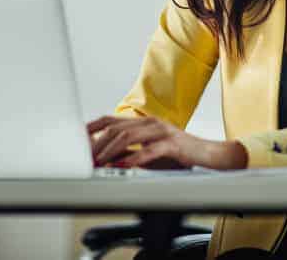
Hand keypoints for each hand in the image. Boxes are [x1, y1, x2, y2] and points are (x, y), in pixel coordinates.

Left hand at [87, 116, 247, 169]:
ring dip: (110, 151)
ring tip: (99, 163)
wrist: (210, 157)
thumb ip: (129, 152)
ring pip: (129, 136)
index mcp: (143, 122)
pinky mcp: (173, 144)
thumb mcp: (149, 153)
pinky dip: (134, 159)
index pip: (110, 120)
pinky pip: (149, 151)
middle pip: (116, 128)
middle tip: (84, 158)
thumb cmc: (179, 156)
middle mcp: (150, 123)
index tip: (75, 139)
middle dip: (96, 143)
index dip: (91, 128)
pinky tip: (123, 166)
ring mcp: (162, 132)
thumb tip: (103, 158)